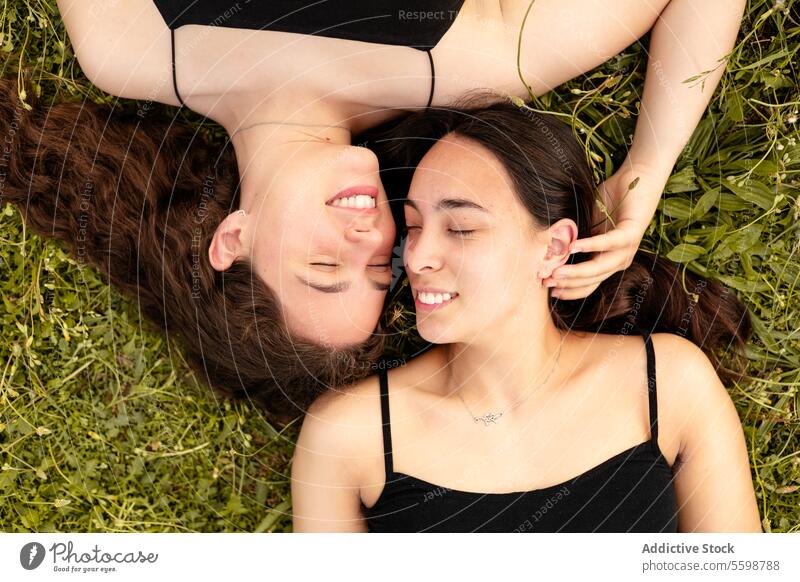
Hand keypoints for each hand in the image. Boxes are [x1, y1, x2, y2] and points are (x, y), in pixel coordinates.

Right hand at [544, 163, 666, 299]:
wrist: (635, 179)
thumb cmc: (609, 201)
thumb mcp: (586, 225)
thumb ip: (572, 240)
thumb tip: (548, 254)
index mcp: (608, 261)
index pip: (588, 284)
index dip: (569, 290)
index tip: (547, 290)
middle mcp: (619, 260)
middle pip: (592, 280)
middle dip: (567, 283)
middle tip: (546, 282)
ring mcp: (627, 249)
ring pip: (600, 267)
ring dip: (577, 271)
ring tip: (556, 272)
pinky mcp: (631, 233)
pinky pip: (609, 243)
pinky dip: (590, 245)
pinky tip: (573, 246)